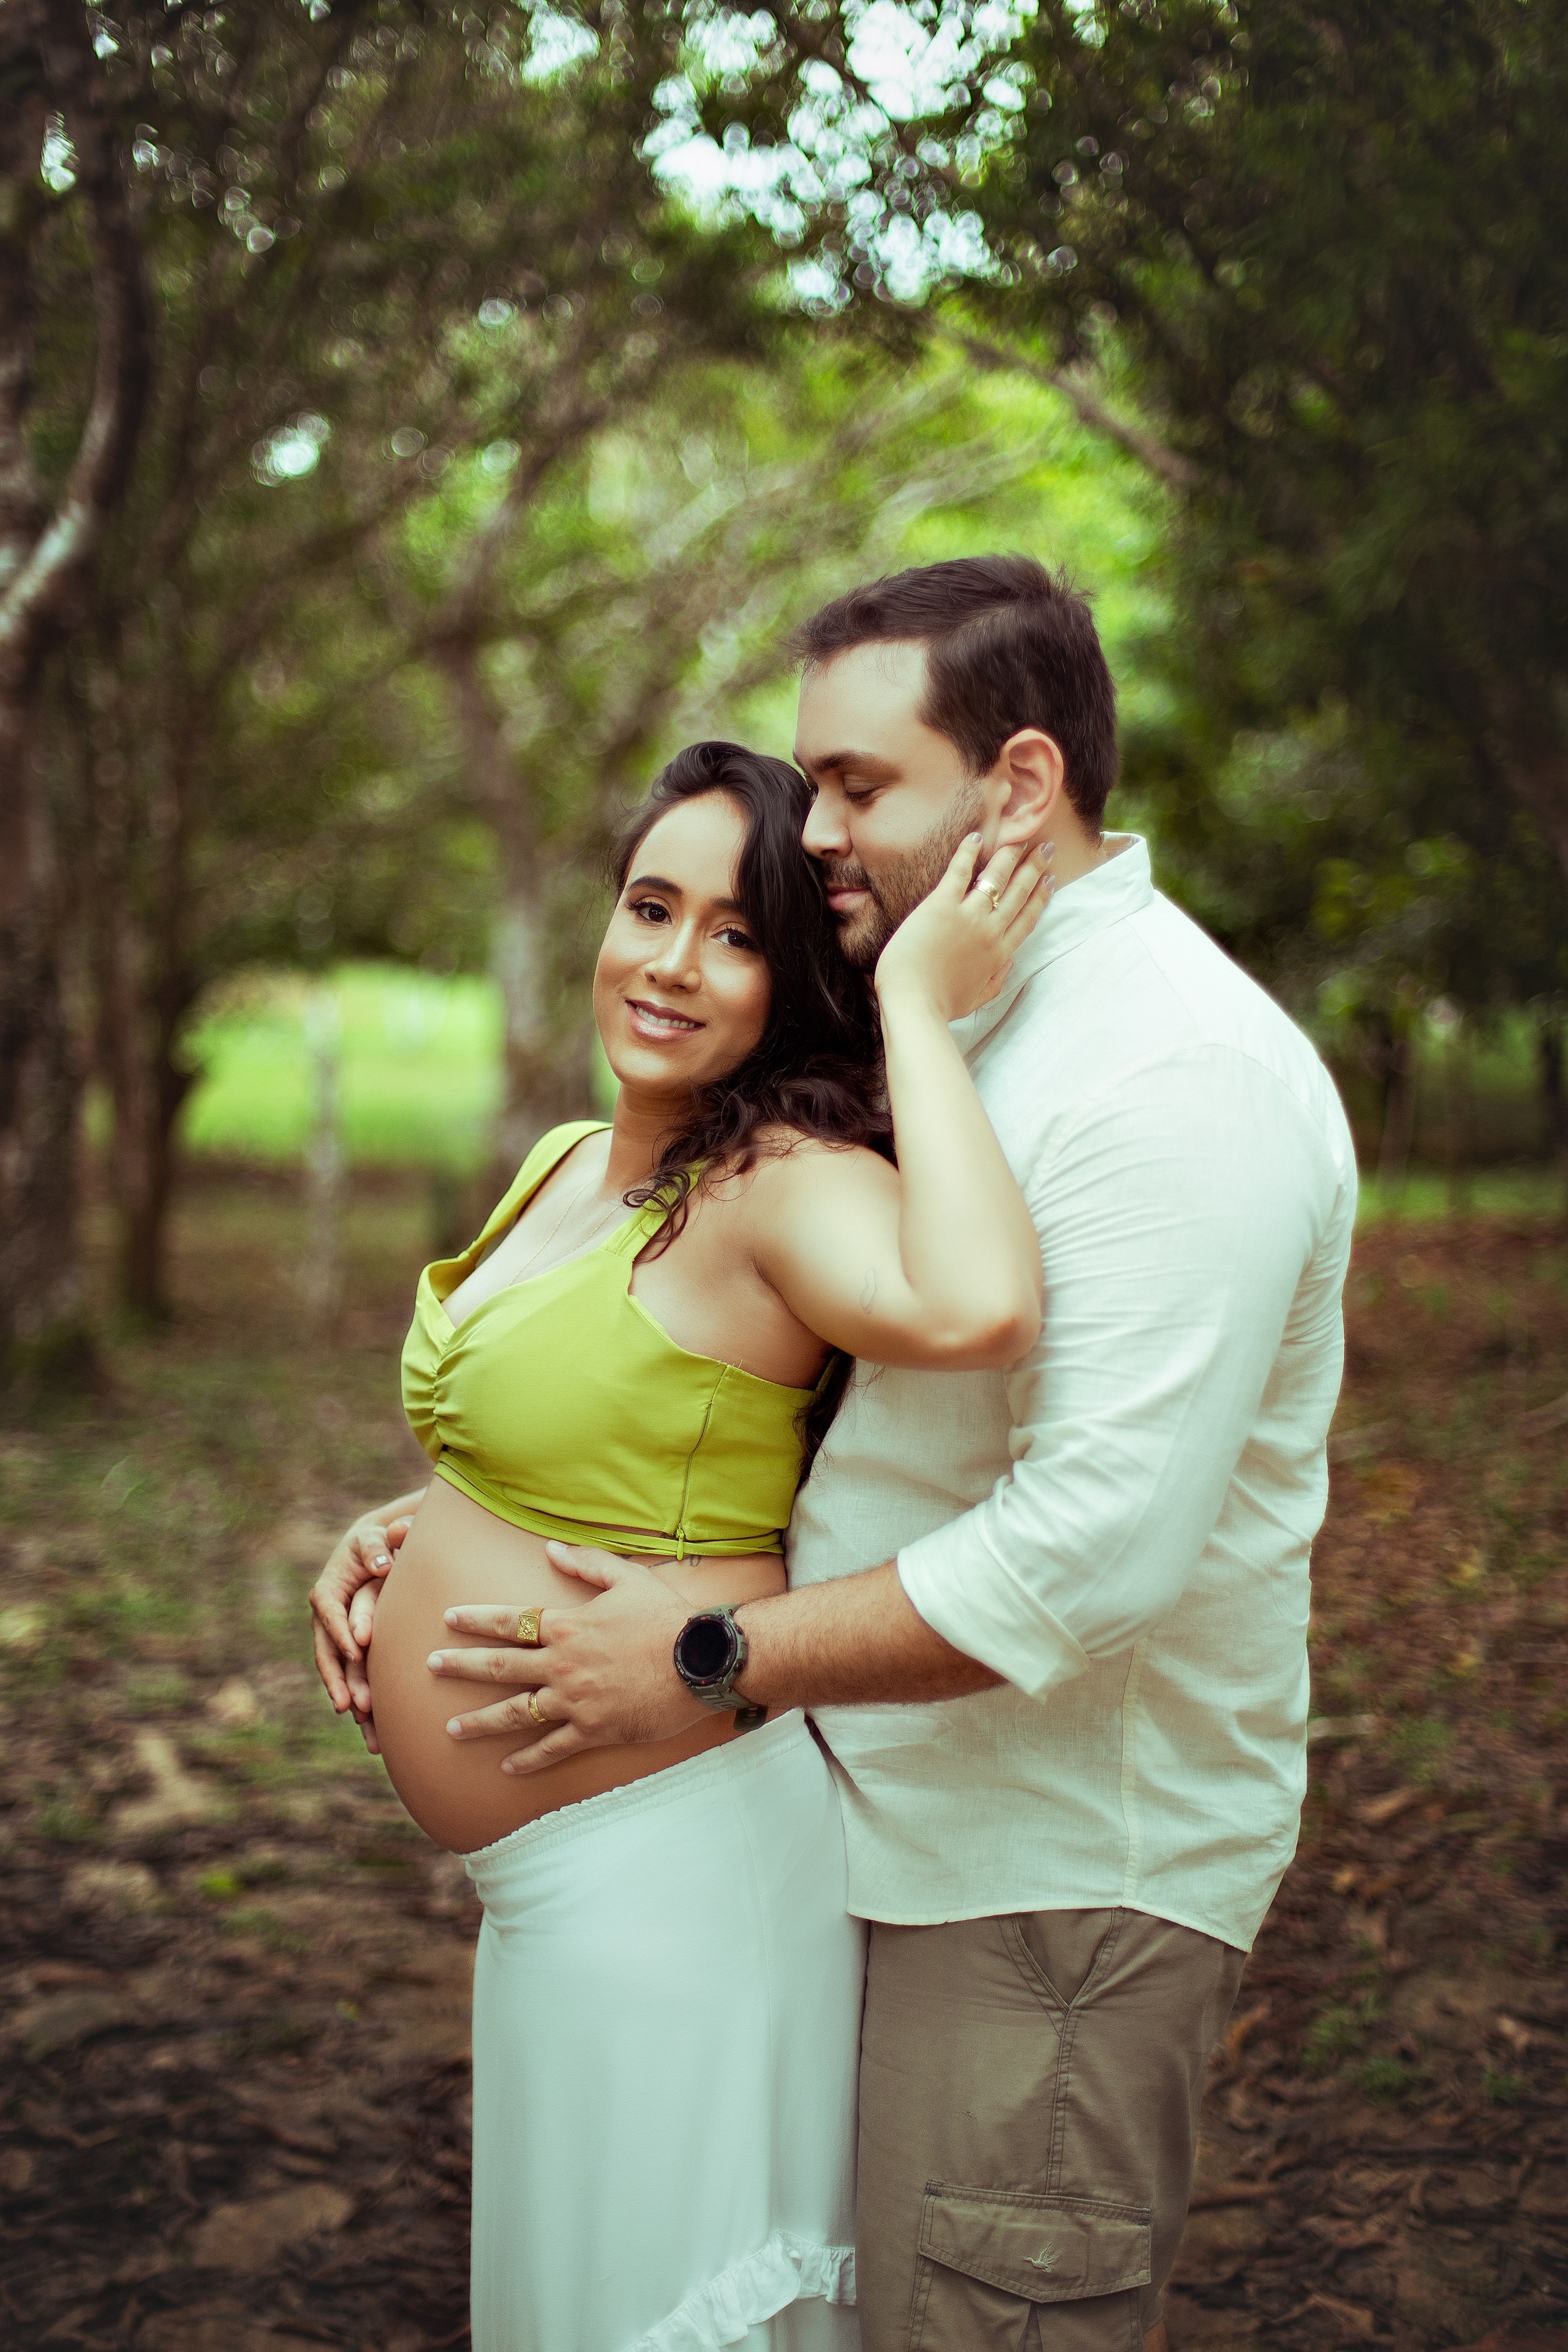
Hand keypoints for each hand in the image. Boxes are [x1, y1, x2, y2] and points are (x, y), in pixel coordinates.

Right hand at [309, 1506, 416, 1753]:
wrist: (374, 1556)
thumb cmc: (375, 1544)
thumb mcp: (373, 1539)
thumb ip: (377, 1546)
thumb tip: (382, 1562)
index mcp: (326, 1593)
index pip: (329, 1614)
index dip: (341, 1631)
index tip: (356, 1649)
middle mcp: (325, 1620)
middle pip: (326, 1652)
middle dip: (338, 1678)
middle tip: (350, 1704)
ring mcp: (335, 1641)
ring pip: (338, 1674)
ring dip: (348, 1697)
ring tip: (362, 1722)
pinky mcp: (349, 1655)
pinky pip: (352, 1681)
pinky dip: (361, 1704)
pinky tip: (375, 1733)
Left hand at [427, 1543, 703, 1772]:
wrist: (701, 1661)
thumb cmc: (666, 1616)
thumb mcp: (627, 1578)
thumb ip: (586, 1563)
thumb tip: (551, 1549)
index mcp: (567, 1626)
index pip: (508, 1622)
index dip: (475, 1620)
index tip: (447, 1618)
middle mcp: (562, 1665)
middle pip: (500, 1668)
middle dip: (461, 1666)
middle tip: (429, 1667)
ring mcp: (574, 1701)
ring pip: (515, 1714)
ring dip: (479, 1722)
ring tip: (451, 1729)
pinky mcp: (592, 1731)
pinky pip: (551, 1748)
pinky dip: (527, 1760)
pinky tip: (507, 1767)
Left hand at [874, 835, 1053, 1022]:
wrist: (913, 1003)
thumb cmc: (940, 1006)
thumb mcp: (976, 1000)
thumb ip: (996, 982)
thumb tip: (1009, 964)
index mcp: (999, 954)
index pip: (1027, 918)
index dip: (1041, 896)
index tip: (1050, 879)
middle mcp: (990, 931)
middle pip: (1019, 892)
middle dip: (1035, 867)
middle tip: (1046, 848)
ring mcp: (968, 917)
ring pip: (996, 877)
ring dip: (1010, 855)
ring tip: (1019, 839)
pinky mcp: (941, 906)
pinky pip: (960, 871)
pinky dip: (969, 852)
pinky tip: (976, 836)